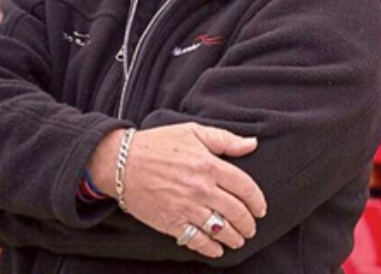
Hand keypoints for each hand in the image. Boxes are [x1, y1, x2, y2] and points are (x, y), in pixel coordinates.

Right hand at [87, 123, 267, 258]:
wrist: (120, 163)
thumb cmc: (157, 144)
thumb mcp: (192, 131)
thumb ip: (225, 139)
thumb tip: (252, 143)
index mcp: (209, 165)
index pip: (246, 188)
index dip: (257, 201)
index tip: (260, 209)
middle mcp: (201, 189)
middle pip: (237, 212)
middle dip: (248, 224)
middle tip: (251, 228)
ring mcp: (186, 207)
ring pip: (220, 229)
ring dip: (234, 238)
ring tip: (238, 239)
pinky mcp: (171, 222)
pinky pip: (197, 240)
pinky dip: (210, 248)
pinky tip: (217, 249)